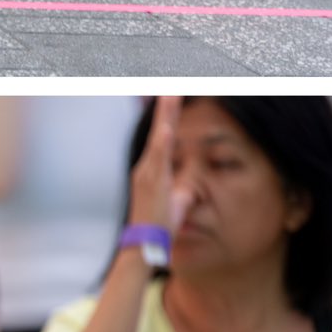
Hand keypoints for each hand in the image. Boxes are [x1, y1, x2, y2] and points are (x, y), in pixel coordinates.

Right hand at [127, 94, 184, 233]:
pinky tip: (168, 127)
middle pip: (159, 132)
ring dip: (165, 117)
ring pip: (160, 138)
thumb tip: (187, 190)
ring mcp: (148, 172)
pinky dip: (162, 140)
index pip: (162, 138)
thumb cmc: (157, 227)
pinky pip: (158, 157)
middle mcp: (147, 168)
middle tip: (171, 88)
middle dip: (165, 109)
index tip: (170, 99)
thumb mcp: (173, 205)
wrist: (143, 244)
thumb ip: (180, 193)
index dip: (166, 119)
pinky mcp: (152, 181)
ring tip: (171, 95)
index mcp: (151, 171)